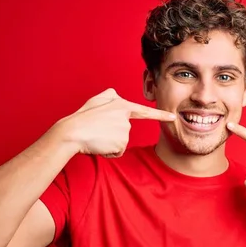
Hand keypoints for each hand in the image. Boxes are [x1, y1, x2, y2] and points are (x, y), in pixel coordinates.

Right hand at [53, 88, 175, 156]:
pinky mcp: (122, 142)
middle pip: (123, 131)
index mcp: (121, 105)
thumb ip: (110, 98)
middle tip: (96, 130)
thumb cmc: (82, 118)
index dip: (160, 115)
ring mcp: (125, 129)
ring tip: (96, 137)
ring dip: (109, 143)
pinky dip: (107, 151)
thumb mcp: (96, 101)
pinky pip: (116, 151)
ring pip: (120, 142)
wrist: (72, 132)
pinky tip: (99, 144)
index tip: (173, 117)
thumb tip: (115, 95)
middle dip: (111, 135)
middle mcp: (126, 117)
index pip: (144, 111)